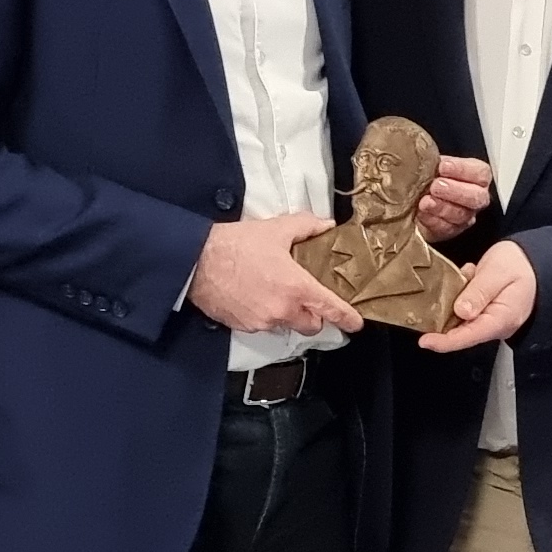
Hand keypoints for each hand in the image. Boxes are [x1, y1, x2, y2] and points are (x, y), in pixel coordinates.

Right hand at [188, 213, 357, 336]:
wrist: (196, 261)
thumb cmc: (235, 244)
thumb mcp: (275, 229)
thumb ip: (306, 226)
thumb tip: (326, 225)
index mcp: (296, 287)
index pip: (330, 309)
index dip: (347, 318)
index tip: (355, 323)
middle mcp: (282, 310)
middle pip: (311, 325)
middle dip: (314, 316)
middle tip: (308, 300)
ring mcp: (262, 321)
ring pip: (286, 326)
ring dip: (288, 315)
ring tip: (276, 293)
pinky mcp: (243, 326)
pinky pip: (263, 326)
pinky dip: (265, 315)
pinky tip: (255, 297)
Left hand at [415, 156, 493, 242]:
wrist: (416, 199)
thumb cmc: (429, 177)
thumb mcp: (434, 163)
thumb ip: (435, 161)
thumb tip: (424, 156)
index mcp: (476, 177)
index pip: (480, 172)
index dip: (463, 169)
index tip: (443, 166)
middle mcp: (475, 198)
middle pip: (476, 197)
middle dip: (455, 191)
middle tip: (435, 186)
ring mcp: (465, 216)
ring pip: (461, 215)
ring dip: (441, 207)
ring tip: (425, 201)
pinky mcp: (451, 230)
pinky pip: (446, 228)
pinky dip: (432, 220)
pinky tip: (421, 213)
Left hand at [418, 238, 535, 352]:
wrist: (533, 262)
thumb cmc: (520, 266)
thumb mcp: (498, 272)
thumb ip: (480, 291)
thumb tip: (461, 311)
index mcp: (500, 319)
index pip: (469, 336)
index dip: (445, 342)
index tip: (425, 341)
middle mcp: (493, 325)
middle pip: (460, 332)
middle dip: (441, 321)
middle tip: (431, 301)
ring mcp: (487, 320)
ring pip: (459, 320)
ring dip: (451, 302)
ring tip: (463, 277)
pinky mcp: (482, 313)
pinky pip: (463, 310)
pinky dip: (458, 295)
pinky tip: (468, 277)